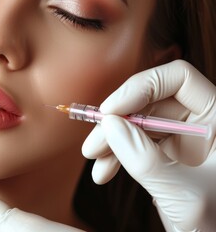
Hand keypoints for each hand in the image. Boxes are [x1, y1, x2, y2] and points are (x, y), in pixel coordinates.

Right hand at [83, 60, 215, 230]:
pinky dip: (114, 155)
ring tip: (94, 161)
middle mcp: (198, 122)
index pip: (178, 79)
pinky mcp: (164, 154)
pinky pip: (132, 142)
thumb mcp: (181, 193)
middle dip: (116, 122)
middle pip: (148, 102)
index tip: (110, 110)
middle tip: (93, 144)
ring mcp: (180, 138)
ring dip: (110, 141)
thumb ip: (144, 158)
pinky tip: (103, 171)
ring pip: (135, 122)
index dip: (141, 87)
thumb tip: (111, 124)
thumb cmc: (215, 224)